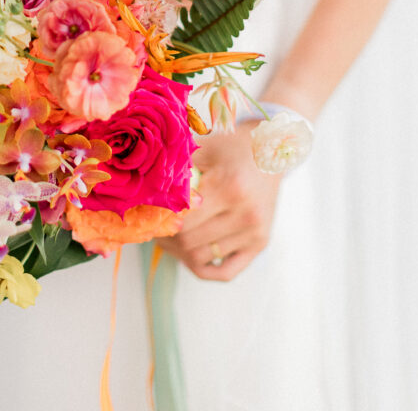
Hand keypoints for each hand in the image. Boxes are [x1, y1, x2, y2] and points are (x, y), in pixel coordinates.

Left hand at [157, 122, 281, 280]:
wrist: (271, 151)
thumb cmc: (232, 145)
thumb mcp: (205, 146)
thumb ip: (179, 165)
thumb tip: (146, 186)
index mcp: (230, 187)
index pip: (183, 218)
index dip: (160, 220)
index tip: (147, 213)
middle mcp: (246, 214)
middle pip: (189, 241)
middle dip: (165, 237)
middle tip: (153, 227)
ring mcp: (254, 233)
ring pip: (201, 258)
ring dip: (178, 252)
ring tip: (168, 238)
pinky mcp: (260, 244)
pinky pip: (224, 272)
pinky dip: (202, 268)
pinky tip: (188, 254)